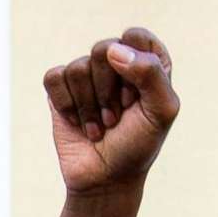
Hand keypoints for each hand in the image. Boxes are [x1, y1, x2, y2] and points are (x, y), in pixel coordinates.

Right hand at [44, 29, 178, 198]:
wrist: (105, 180)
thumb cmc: (138, 145)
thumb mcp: (162, 111)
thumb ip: (151, 73)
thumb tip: (112, 50)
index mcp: (147, 61)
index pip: (135, 37)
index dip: (134, 67)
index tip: (136, 98)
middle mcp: (116, 62)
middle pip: (103, 48)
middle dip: (108, 90)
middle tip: (116, 116)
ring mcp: (86, 75)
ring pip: (78, 68)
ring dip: (89, 106)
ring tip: (100, 125)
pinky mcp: (60, 89)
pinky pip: (54, 78)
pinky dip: (67, 106)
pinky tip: (79, 123)